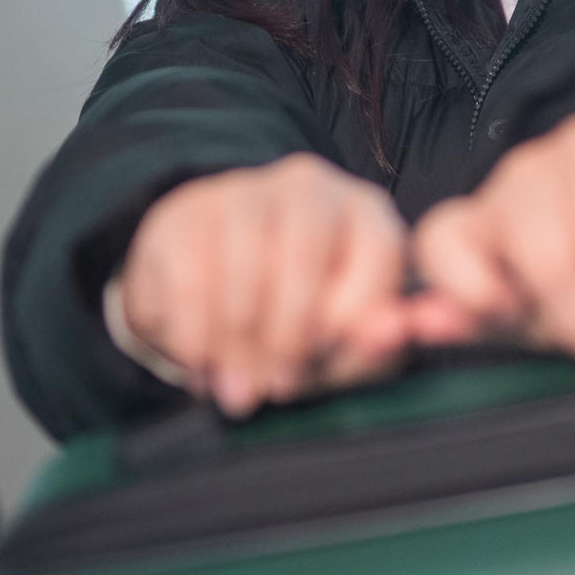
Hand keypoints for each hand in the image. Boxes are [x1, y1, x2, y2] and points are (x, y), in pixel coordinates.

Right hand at [116, 155, 411, 414]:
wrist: (214, 295)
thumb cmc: (298, 321)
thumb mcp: (345, 342)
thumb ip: (371, 343)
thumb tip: (387, 335)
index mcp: (365, 214)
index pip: (378, 250)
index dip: (353, 314)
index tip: (327, 357)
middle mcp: (310, 188)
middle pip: (305, 250)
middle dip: (290, 331)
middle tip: (278, 384)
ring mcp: (243, 191)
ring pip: (244, 262)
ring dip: (240, 339)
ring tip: (239, 386)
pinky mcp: (187, 213)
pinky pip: (190, 275)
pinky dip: (195, 332)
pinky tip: (200, 362)